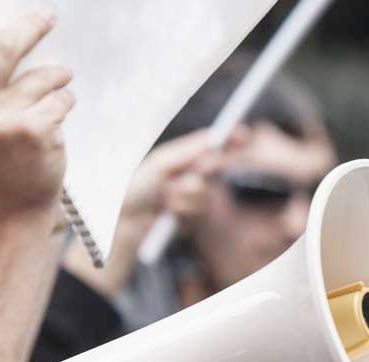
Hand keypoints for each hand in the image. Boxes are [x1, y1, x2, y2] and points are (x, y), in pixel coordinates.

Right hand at [0, 0, 74, 226]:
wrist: (5, 215)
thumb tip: (0, 26)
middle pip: (0, 47)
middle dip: (30, 26)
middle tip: (47, 16)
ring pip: (41, 75)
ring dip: (56, 77)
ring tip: (55, 89)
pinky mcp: (31, 133)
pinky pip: (59, 98)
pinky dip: (64, 103)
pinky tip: (55, 123)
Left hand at [63, 128, 236, 298]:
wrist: (127, 220)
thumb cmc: (138, 187)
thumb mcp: (161, 163)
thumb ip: (187, 152)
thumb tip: (212, 138)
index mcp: (186, 158)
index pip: (214, 146)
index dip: (231, 140)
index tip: (242, 134)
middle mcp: (194, 176)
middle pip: (216, 167)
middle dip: (206, 167)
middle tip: (199, 167)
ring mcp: (196, 198)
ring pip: (205, 191)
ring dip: (183, 193)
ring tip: (164, 196)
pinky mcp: (194, 218)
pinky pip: (198, 209)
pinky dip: (181, 208)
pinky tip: (167, 211)